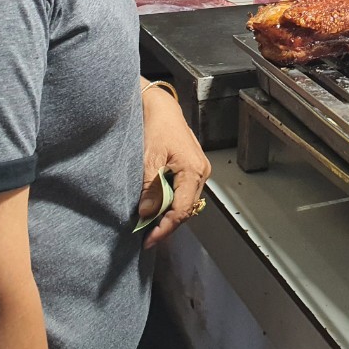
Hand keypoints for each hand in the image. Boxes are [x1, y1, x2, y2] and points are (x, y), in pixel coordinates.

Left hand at [139, 86, 210, 248]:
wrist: (161, 107)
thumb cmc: (156, 127)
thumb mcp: (149, 157)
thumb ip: (150, 187)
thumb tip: (147, 214)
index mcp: (193, 170)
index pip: (182, 209)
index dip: (165, 228)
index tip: (148, 240)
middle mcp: (201, 173)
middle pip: (187, 209)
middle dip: (167, 225)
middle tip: (146, 237)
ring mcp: (199, 170)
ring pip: (186, 202)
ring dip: (169, 215)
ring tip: (150, 226)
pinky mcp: (193, 168)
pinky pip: (184, 193)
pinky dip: (171, 203)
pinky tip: (158, 208)